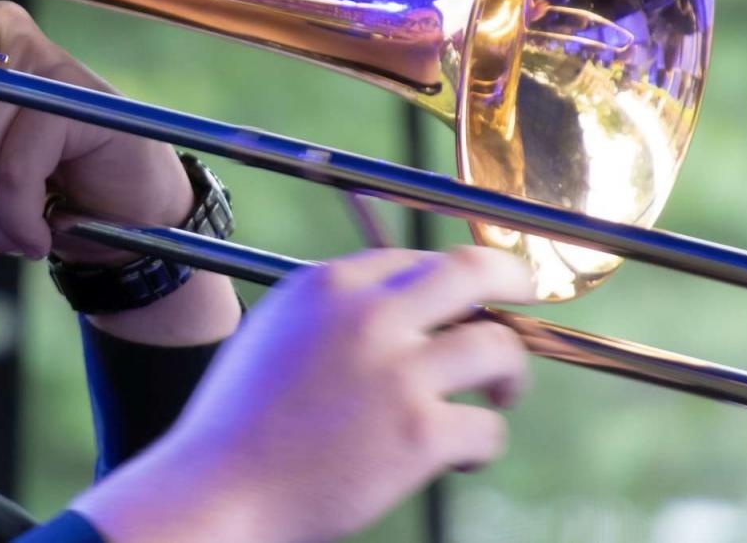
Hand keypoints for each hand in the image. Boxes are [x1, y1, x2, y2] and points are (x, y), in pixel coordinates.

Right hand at [71, 246, 536, 542]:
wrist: (219, 488)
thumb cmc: (239, 423)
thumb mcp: (274, 335)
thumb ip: (331, 313)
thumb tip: (396, 308)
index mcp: (326, 284)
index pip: (415, 257)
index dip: (450, 279)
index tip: (466, 297)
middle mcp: (366, 314)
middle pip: (472, 270)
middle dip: (513, 279)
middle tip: (527, 295)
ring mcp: (396, 371)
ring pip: (498, 348)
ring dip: (508, 375)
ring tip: (496, 397)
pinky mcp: (418, 431)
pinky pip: (487, 428)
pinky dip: (480, 445)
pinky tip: (459, 457)